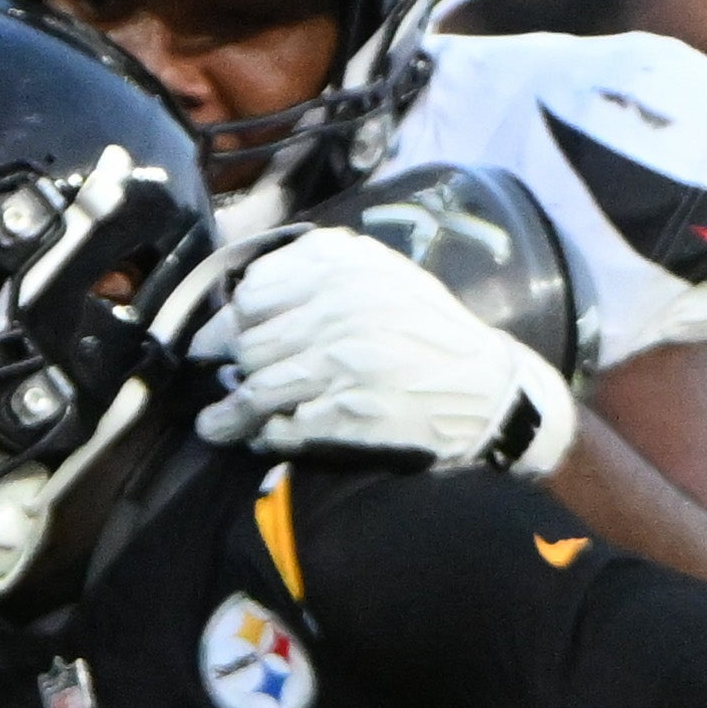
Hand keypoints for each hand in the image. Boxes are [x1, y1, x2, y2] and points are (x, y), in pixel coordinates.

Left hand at [196, 224, 578, 471]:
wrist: (489, 392)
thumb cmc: (428, 335)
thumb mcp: (381, 280)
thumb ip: (317, 276)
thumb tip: (240, 302)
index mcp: (344, 269)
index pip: (251, 293)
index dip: (228, 321)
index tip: (219, 338)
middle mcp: (339, 309)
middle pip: (246, 344)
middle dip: (227, 368)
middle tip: (223, 381)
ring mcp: (342, 362)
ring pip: (254, 389)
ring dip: (230, 414)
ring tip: (217, 424)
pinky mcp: (346, 413)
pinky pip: (279, 428)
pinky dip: (264, 436)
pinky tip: (263, 438)